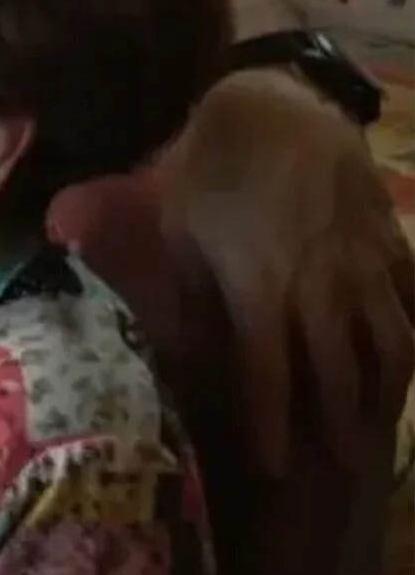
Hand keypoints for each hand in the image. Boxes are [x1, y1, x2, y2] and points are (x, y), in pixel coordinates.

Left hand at [166, 68, 414, 474]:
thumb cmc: (211, 169)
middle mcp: (321, 288)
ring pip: (390, 347)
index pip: (269, 378)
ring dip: (384, 395)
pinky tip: (404, 360)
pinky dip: (411, 339)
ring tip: (374, 426)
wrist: (276, 106)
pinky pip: (412, 303)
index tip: (272, 468)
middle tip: (335, 467)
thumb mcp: (181, 233)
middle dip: (335, 427)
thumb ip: (196, 300)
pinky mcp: (393, 242)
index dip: (271, 428)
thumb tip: (203, 356)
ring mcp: (365, 266)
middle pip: (337, 374)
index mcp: (260, 288)